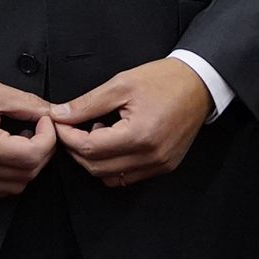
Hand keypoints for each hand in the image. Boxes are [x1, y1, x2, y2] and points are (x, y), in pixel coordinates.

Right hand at [0, 76, 56, 196]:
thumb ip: (29, 104)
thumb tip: (52, 113)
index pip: (32, 155)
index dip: (48, 137)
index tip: (45, 120)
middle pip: (28, 172)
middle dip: (42, 150)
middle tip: (38, 128)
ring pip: (17, 185)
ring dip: (29, 165)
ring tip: (22, 140)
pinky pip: (1, 188)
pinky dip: (13, 174)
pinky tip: (10, 152)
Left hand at [51, 58, 212, 186]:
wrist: (199, 83)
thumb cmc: (164, 80)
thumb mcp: (121, 84)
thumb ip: (87, 103)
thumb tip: (60, 115)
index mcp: (139, 135)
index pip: (89, 148)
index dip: (68, 137)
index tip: (59, 124)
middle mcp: (150, 156)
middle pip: (96, 167)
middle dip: (77, 149)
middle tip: (71, 128)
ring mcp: (159, 164)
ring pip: (110, 177)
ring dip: (94, 160)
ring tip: (98, 133)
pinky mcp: (164, 166)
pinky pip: (128, 177)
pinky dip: (113, 165)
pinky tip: (115, 142)